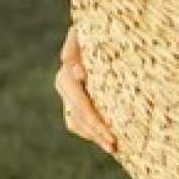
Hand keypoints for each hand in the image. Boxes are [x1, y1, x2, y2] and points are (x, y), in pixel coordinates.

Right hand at [54, 25, 116, 152]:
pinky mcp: (73, 101)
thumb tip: (77, 72)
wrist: (99, 32)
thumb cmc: (100, 31)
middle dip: (97, 131)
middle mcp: (64, 84)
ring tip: (114, 147)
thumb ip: (78, 46)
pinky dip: (92, 133)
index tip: (109, 133)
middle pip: (80, 116)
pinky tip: (107, 141)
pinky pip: (79, 123)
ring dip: (95, 136)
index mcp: (67, 73)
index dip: (93, 118)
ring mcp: (67, 95)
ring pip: (77, 123)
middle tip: (114, 144)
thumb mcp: (89, 35)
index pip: (81, 104)